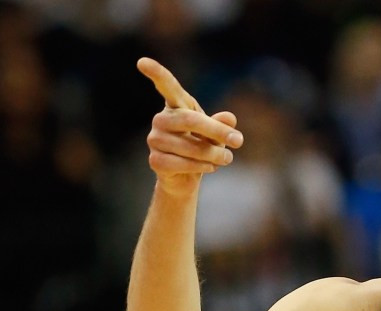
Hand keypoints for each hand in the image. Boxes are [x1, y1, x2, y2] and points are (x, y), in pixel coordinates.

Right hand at [137, 57, 243, 195]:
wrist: (187, 177)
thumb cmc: (202, 147)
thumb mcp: (216, 134)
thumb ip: (221, 125)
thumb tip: (229, 117)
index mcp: (176, 106)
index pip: (167, 87)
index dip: (156, 74)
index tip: (142, 62)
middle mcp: (161, 120)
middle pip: (189, 119)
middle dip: (217, 131)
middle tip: (238, 141)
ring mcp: (155, 140)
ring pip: (190, 146)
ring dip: (215, 154)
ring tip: (226, 158)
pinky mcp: (155, 161)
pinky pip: (182, 164)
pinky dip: (202, 167)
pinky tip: (210, 167)